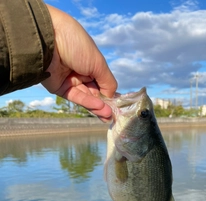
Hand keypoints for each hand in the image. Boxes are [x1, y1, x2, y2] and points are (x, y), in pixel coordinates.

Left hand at [41, 5, 116, 121]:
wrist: (48, 40)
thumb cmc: (77, 45)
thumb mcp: (98, 63)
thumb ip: (107, 82)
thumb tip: (111, 97)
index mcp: (91, 63)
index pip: (102, 82)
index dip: (109, 94)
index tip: (116, 105)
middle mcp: (81, 73)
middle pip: (95, 92)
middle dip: (104, 104)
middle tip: (112, 115)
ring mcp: (71, 81)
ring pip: (87, 97)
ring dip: (98, 106)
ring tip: (108, 115)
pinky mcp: (61, 89)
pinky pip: (77, 97)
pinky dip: (88, 103)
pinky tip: (99, 107)